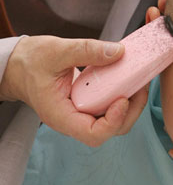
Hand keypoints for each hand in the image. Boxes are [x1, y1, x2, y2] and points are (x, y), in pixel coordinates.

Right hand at [0, 36, 148, 146]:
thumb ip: (87, 50)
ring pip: (115, 120)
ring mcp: (83, 112)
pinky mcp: (90, 103)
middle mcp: (75, 119)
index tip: (123, 99)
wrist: (21, 65)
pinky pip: (111, 105)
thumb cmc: (31, 62)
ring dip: (131, 103)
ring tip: (139, 81)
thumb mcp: (57, 50)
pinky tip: (130, 78)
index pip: (93, 134)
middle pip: (110, 130)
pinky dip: (124, 94)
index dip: (113, 122)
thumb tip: (118, 52)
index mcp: (61, 115)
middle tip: (141, 87)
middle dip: (131, 111)